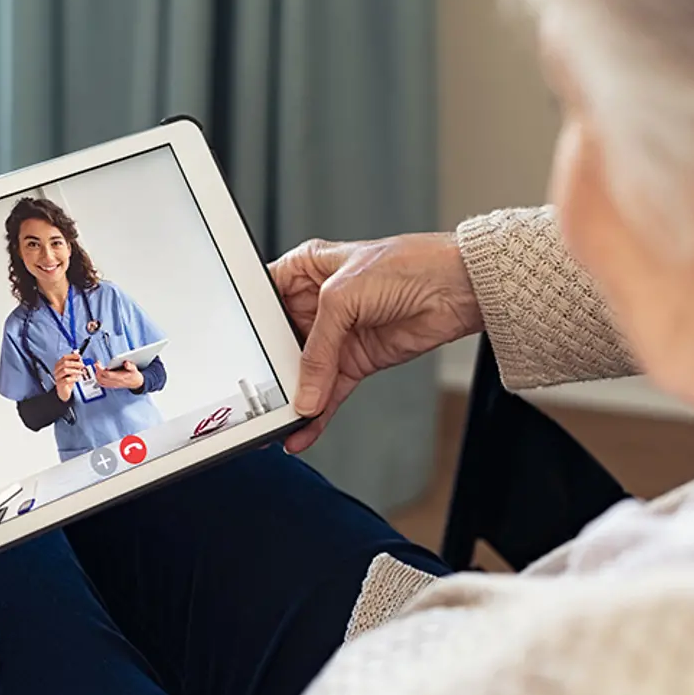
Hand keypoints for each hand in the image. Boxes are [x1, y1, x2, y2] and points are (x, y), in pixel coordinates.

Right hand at [53, 353, 85, 400]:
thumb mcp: (72, 371)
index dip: (72, 356)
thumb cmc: (67, 380)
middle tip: (82, 365)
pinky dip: (73, 379)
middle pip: (65, 363)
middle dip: (75, 363)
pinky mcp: (60, 384)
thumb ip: (75, 364)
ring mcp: (57, 377)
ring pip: (65, 371)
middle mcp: (57, 370)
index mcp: (59, 365)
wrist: (64, 391)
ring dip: (75, 371)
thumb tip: (79, 357)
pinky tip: (77, 379)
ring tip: (81, 372)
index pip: (64, 358)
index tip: (79, 356)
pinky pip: (66, 380)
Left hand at [96, 361, 143, 389]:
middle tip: (98, 364)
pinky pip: (102, 384)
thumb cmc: (134, 375)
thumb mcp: (134, 369)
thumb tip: (126, 363)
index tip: (97, 363)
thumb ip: (130, 366)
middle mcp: (115, 382)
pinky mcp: (112, 385)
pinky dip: (98, 379)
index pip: (107, 374)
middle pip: (102, 378)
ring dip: (97, 374)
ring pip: (100, 381)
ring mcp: (113, 384)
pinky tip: (100, 374)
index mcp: (120, 377)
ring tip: (98, 368)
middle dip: (97, 370)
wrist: (136, 383)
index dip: (100, 369)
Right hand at [270, 232, 481, 452]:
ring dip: (294, 398)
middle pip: (280, 343)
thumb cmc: (406, 266)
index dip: (250, 330)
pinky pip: (329, 391)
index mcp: (305, 270)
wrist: (456, 289)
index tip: (238, 360)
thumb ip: (318, 348)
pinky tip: (304, 428)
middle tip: (258, 401)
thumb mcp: (343, 297)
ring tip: (279, 423)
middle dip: (271, 373)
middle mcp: (317, 302)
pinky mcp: (356, 359)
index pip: (263, 303)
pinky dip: (318, 413)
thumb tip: (304, 391)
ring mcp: (337, 333)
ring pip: (305, 372)